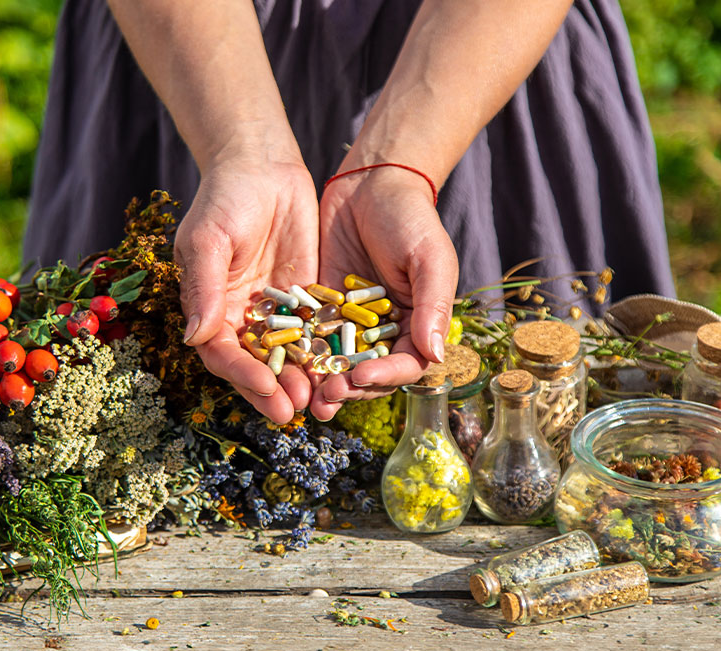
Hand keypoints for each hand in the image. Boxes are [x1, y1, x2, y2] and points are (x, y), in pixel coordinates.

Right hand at [175, 152, 318, 423]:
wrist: (262, 167)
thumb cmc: (224, 198)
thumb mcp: (208, 239)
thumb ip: (204, 287)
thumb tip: (195, 337)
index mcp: (211, 309)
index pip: (222, 354)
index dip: (242, 374)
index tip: (265, 387)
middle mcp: (241, 319)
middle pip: (256, 365)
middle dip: (272, 390)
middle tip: (293, 411)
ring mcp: (275, 312)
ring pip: (288, 356)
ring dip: (301, 380)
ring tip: (319, 401)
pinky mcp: (306, 300)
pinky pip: (316, 332)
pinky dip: (326, 353)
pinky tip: (342, 369)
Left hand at [309, 166, 458, 420]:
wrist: (371, 183)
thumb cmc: (411, 218)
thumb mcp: (430, 259)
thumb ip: (432, 306)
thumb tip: (436, 355)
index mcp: (417, 326)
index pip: (405, 365)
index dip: (385, 377)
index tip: (361, 378)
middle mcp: (384, 332)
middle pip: (368, 373)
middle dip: (349, 387)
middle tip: (326, 397)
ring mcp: (350, 323)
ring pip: (337, 362)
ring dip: (322, 381)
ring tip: (305, 394)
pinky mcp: (321, 308)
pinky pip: (310, 335)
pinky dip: (300, 353)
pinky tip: (284, 364)